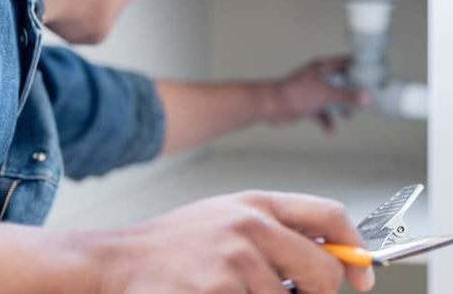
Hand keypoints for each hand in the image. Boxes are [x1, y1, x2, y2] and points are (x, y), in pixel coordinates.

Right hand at [97, 192, 374, 293]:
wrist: (125, 259)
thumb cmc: (180, 240)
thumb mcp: (230, 216)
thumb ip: (278, 228)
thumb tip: (332, 255)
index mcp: (256, 203)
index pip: (329, 216)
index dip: (355, 249)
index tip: (362, 276)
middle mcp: (251, 226)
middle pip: (323, 271)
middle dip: (320, 293)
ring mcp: (236, 260)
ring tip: (233, 286)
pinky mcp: (220, 290)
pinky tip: (217, 291)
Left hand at [264, 57, 370, 132]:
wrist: (272, 106)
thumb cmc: (294, 94)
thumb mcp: (325, 94)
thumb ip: (347, 96)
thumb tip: (366, 98)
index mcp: (321, 68)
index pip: (345, 63)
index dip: (359, 68)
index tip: (373, 75)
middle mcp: (317, 78)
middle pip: (341, 83)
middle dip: (351, 93)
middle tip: (365, 99)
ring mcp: (312, 91)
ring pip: (332, 98)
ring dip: (339, 108)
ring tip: (349, 116)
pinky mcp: (306, 104)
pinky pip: (321, 113)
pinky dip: (326, 121)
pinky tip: (330, 131)